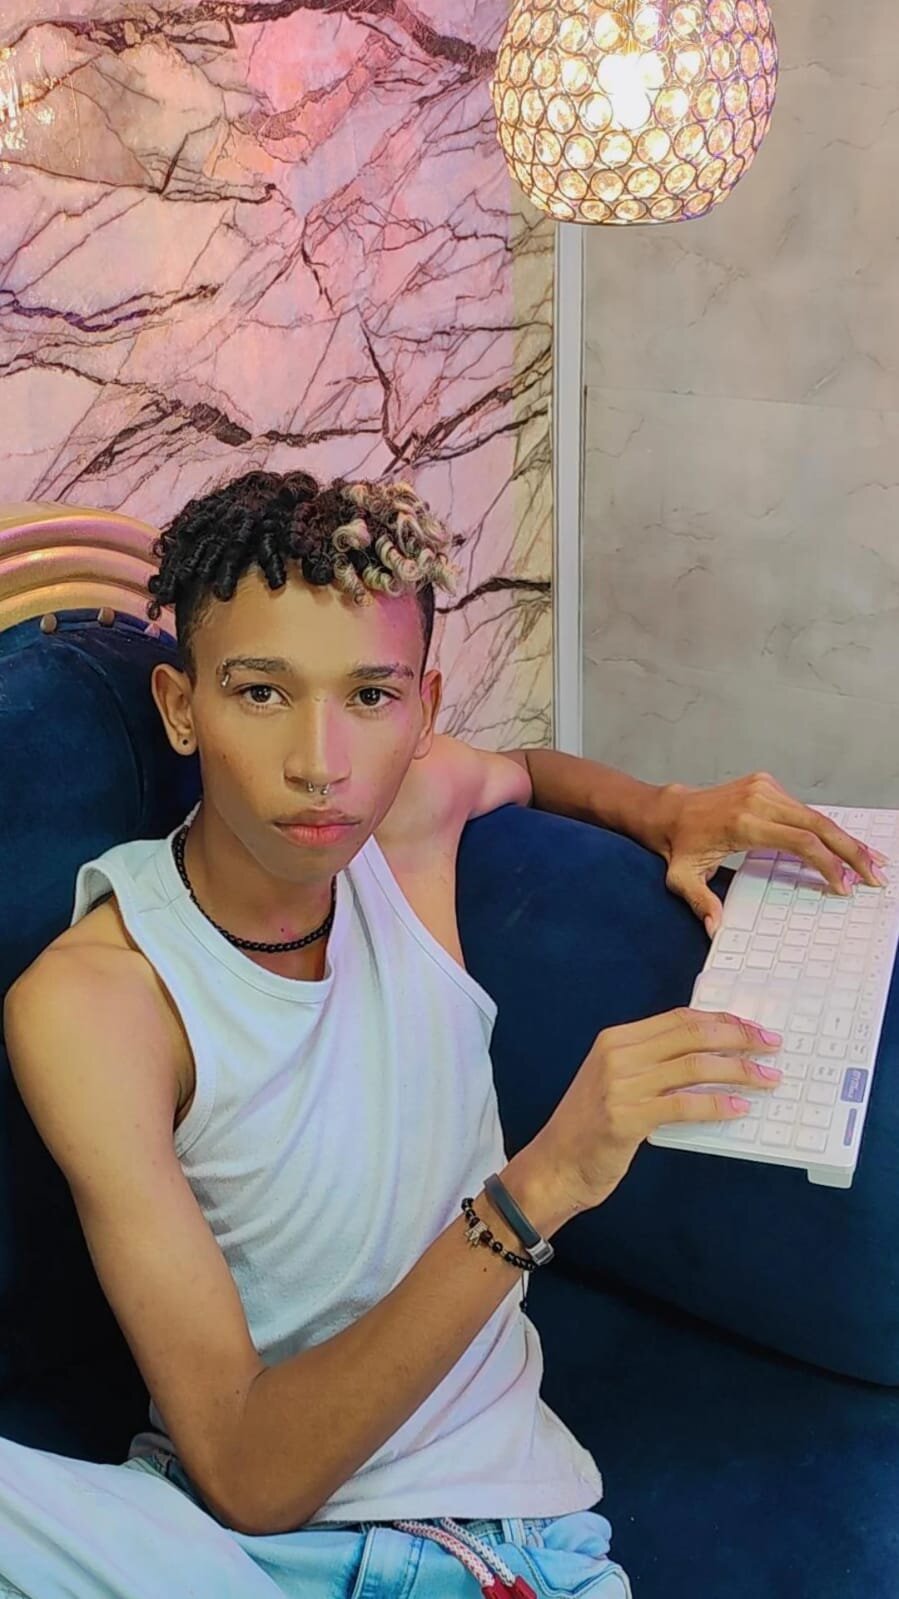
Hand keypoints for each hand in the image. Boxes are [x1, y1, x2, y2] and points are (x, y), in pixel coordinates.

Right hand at [532, 1007, 783, 1216]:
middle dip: (739, 1038)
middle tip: (772, 1046)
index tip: (753, 1028)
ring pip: (694, 1066)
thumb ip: (653, 1065)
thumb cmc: (590, 1128)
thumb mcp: (616, 1082)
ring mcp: (619, 1085)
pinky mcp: (625, 1118)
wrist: (554, 1165)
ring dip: (739, 1071)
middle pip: (692, 1035)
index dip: (722, 1020)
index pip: (680, 1018)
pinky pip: (683, 1105)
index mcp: (616, 1039)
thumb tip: (712, 1058)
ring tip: (767, 1078)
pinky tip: (738, 1109)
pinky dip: (716, 1104)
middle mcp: (617, 1055)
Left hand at [648, 771, 890, 937]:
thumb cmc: (679, 847)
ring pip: (817, 816)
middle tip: (876, 877)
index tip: (842, 886)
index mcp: (743, 822)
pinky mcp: (767, 785)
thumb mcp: (681, 879)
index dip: (827, 864)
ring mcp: (765, 788)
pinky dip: (827, 829)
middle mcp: (758, 799)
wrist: (669, 811)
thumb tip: (715, 929)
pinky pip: (805, 810)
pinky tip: (845, 844)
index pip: (800, 842)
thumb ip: (700, 902)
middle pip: (819, 825)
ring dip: (845, 840)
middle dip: (852, 852)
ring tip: (871, 864)